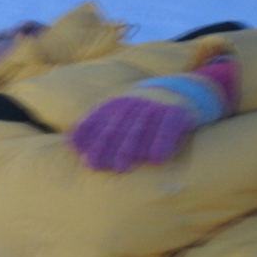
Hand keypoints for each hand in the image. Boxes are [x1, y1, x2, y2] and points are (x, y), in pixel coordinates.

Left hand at [71, 96, 195, 171]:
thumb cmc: (144, 110)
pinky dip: (162, 142)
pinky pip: (168, 128)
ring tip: (122, 167)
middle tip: (96, 165)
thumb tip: (72, 142)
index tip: (80, 152)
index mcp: (118, 104)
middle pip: (117, 126)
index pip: (99, 118)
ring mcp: (156, 108)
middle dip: (105, 146)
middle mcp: (135, 104)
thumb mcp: (121, 110)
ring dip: (129, 148)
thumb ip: (99, 124)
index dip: (89, 135)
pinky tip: (156, 159)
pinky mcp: (177, 113)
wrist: (184, 90)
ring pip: (140, 128)